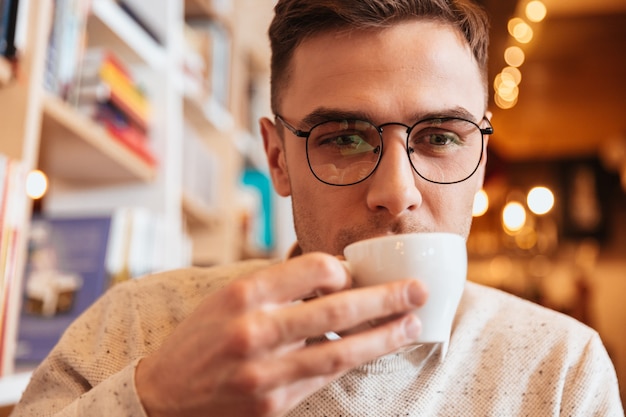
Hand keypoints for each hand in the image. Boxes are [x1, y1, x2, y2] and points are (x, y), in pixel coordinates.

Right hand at [135, 253, 426, 416]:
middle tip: (418, 291)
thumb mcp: (227, 296)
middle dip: (384, 299)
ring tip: (412, 325)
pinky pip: (323, 378)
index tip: (354, 274)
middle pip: (334, 310)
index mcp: (243, 294)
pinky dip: (352, 361)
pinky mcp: (273, 403)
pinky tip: (374, 349)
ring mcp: (265, 371)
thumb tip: (333, 276)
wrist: (165, 395)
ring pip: (339, 352)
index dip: (342, 269)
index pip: (311, 268)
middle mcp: (255, 329)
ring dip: (382, 338)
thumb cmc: (200, 338)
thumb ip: (277, 285)